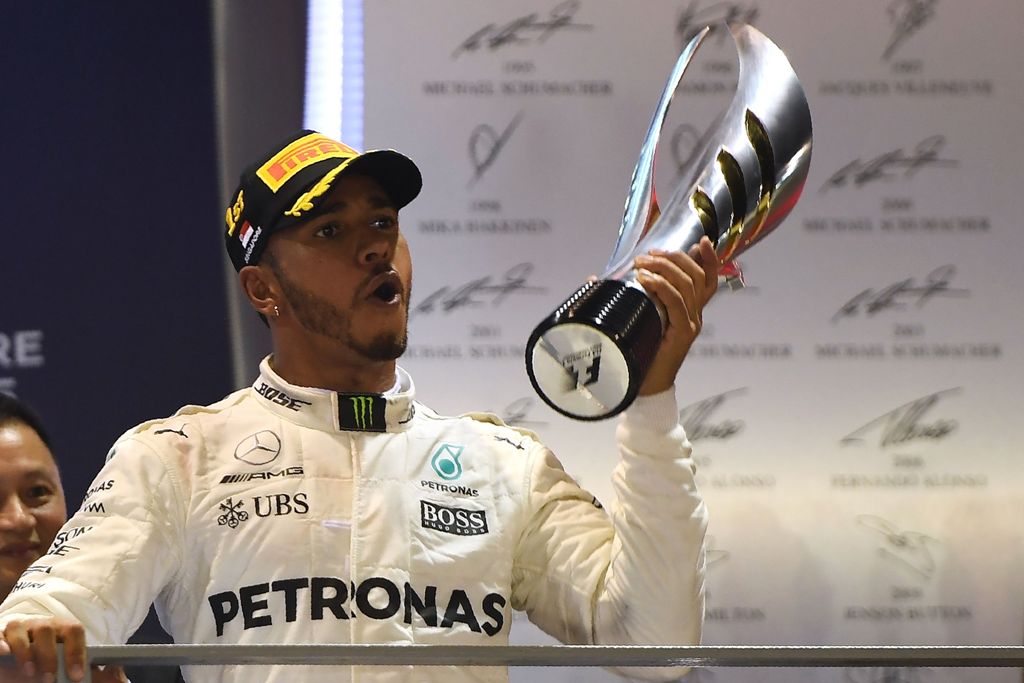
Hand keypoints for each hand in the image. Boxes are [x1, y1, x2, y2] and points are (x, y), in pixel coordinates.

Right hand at [0, 618, 124, 681]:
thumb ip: (96, 671)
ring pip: (20, 630)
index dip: (77, 652)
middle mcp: (41, 626)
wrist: (29, 655)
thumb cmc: (55, 659)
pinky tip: (4, 654)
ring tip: (30, 671)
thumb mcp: (74, 664)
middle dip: (49, 655)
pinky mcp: (0, 637)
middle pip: (46, 630)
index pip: (74, 632)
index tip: (77, 675)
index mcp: (63, 629)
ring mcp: (19, 629)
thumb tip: (119, 674)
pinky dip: (0, 644)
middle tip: (50, 678)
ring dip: (25, 651)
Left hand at [634, 236, 719, 395]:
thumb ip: (622, 299)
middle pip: (696, 276)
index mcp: (689, 311)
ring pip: (686, 285)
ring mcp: (691, 324)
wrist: (644, 388)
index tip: (700, 240)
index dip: (709, 259)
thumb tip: (594, 278)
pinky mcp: (683, 334)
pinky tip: (644, 280)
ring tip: (642, 263)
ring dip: (663, 269)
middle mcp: (695, 315)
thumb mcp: (634, 319)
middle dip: (674, 258)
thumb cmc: (638, 353)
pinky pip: (676, 303)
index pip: (708, 280)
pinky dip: (661, 287)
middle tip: (648, 255)